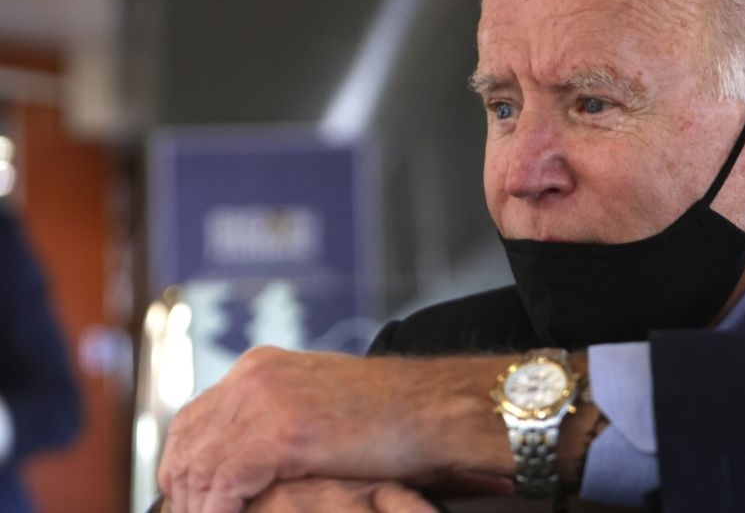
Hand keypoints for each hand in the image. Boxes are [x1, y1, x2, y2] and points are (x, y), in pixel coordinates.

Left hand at [157, 346, 514, 512]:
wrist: (438, 408)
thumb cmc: (396, 415)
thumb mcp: (322, 407)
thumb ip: (278, 421)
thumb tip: (247, 466)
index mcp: (262, 367)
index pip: (193, 419)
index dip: (185, 467)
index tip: (192, 502)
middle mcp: (255, 376)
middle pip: (185, 442)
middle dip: (184, 491)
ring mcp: (265, 400)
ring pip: (197, 465)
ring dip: (199, 506)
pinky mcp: (281, 431)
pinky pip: (223, 483)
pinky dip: (219, 511)